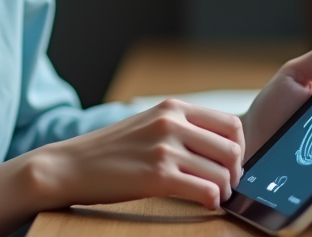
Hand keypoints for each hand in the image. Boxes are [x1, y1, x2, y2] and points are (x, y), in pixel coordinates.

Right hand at [33, 99, 245, 210]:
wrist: (71, 165)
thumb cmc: (110, 150)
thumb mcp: (148, 124)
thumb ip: (180, 127)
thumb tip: (220, 146)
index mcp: (172, 107)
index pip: (231, 124)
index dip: (239, 148)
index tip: (229, 164)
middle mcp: (171, 123)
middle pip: (233, 149)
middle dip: (235, 172)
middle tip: (224, 184)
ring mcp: (165, 148)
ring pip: (223, 174)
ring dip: (223, 191)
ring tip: (212, 196)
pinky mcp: (158, 176)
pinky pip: (206, 191)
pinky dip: (212, 202)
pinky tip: (203, 203)